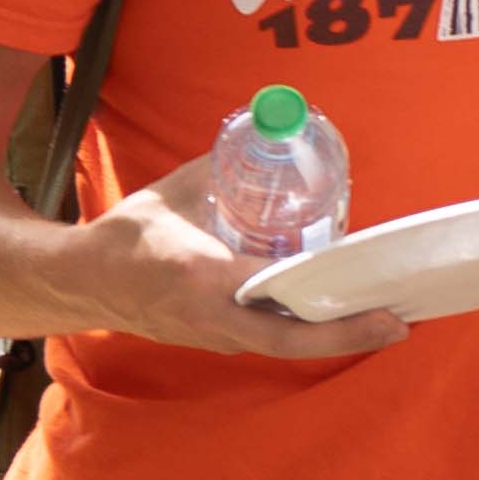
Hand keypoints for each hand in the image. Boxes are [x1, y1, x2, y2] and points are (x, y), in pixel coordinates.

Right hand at [49, 148, 412, 360]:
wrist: (80, 284)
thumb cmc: (125, 237)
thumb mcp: (173, 195)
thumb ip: (223, 169)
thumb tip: (273, 135)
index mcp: (203, 278)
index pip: (276, 296)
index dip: (328, 305)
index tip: (374, 298)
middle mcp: (213, 319)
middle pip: (292, 340)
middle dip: (349, 335)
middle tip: (398, 323)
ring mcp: (214, 338)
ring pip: (284, 344)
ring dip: (333, 335)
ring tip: (382, 317)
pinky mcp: (217, 343)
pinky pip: (270, 339)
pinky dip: (305, 329)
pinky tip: (337, 313)